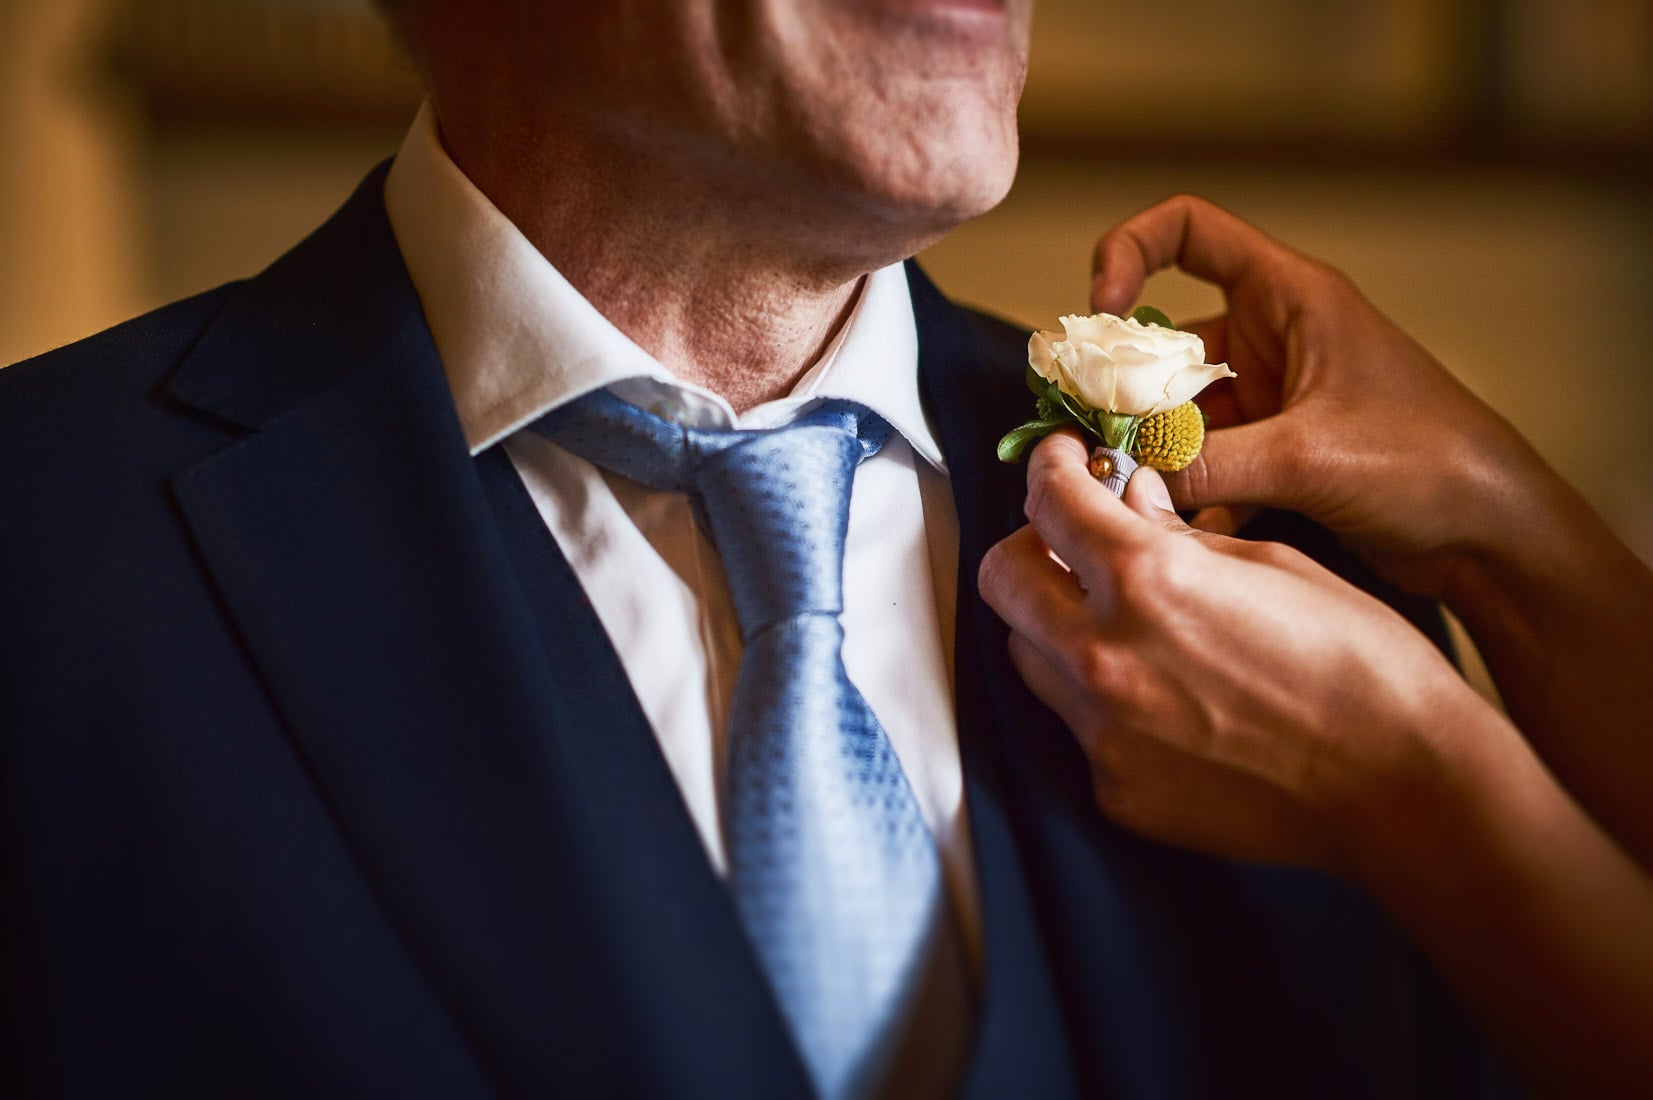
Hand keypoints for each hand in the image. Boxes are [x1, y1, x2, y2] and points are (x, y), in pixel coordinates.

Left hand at [978, 430, 1499, 876]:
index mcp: (1145, 580)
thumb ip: (1178, 533)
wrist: (1402, 786)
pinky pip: (1077, 726)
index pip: (1047, 501)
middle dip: (1030, 546)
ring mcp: (1101, 732)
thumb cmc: (1359, 663)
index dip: (1049, 468)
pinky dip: (1103, 700)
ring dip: (1057, 625)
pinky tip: (1165, 698)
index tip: (1062, 464)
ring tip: (1120, 622)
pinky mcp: (1114, 789)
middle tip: (1072, 542)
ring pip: (1029, 655)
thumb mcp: (1271, 562)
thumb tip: (1128, 502)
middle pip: (1002, 579)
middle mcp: (1103, 655)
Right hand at [1090, 195, 1560, 596]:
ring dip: (1156, 450)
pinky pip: (1204, 458)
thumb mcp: (1308, 457)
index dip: (1130, 253)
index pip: (1190, 230)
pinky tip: (1187, 526)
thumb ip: (1207, 463)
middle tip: (1099, 439)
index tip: (1101, 311)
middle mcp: (1274, 339)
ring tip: (1138, 494)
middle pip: (1166, 341)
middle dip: (1126, 390)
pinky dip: (1186, 488)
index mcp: (1290, 299)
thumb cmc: (1430, 463)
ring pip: (1179, 409)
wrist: (1490, 536)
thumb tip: (1121, 475)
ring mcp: (1272, 397)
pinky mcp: (1275, 452)